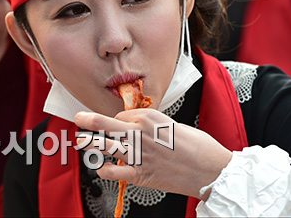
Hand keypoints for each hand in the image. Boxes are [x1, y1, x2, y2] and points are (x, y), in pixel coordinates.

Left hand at [74, 109, 231, 199]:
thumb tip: (139, 128)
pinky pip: (116, 172)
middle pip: (105, 124)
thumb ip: (153, 125)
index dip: (119, 120)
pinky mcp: (141, 174)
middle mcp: (140, 134)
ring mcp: (138, 154)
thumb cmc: (198, 146)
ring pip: (106, 146)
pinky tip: (102, 170)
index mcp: (150, 118)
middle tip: (78, 118)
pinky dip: (106, 171)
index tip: (120, 125)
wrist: (212, 170)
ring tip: (80, 141)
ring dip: (90, 143)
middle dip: (88, 120)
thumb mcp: (174, 125)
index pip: (122, 116)